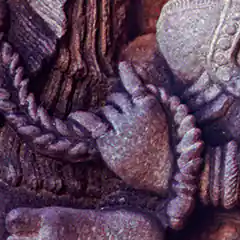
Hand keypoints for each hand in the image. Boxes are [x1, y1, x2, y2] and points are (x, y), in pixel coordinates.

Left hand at [71, 63, 171, 194]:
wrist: (163, 174)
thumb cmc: (165, 148)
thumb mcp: (165, 119)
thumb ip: (154, 101)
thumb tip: (146, 86)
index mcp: (151, 106)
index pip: (135, 84)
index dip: (128, 73)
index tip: (123, 65)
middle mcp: (135, 114)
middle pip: (117, 97)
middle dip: (115, 102)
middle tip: (117, 112)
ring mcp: (121, 128)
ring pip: (106, 110)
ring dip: (105, 115)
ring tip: (110, 125)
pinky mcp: (108, 142)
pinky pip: (90, 122)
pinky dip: (81, 118)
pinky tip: (74, 118)